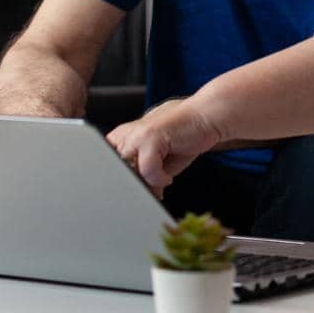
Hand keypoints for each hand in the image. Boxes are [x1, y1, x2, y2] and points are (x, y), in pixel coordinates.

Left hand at [106, 99, 223, 192]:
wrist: (206, 117)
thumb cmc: (186, 136)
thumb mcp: (161, 161)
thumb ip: (146, 176)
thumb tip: (141, 195)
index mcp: (124, 137)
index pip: (107, 166)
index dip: (118, 182)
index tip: (131, 193)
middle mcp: (126, 134)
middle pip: (116, 171)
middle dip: (133, 186)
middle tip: (151, 191)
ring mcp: (137, 134)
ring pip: (129, 171)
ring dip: (146, 183)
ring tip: (160, 183)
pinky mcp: (151, 135)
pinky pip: (147, 169)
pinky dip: (159, 178)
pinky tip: (168, 177)